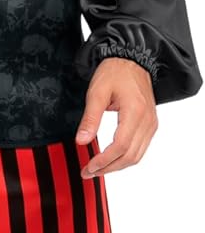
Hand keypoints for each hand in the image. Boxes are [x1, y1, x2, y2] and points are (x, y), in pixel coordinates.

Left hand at [75, 57, 157, 177]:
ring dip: (117, 166)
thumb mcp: (96, 92)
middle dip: (108, 168)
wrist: (132, 60)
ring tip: (97, 170)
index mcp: (135, 112)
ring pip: (137, 156)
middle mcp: (147, 121)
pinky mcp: (150, 125)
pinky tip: (110, 160)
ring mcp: (151, 124)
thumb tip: (81, 141)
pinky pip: (140, 148)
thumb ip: (90, 118)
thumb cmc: (114, 72)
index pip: (120, 146)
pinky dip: (125, 158)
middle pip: (130, 156)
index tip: (88, 167)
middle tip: (88, 173)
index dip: (104, 161)